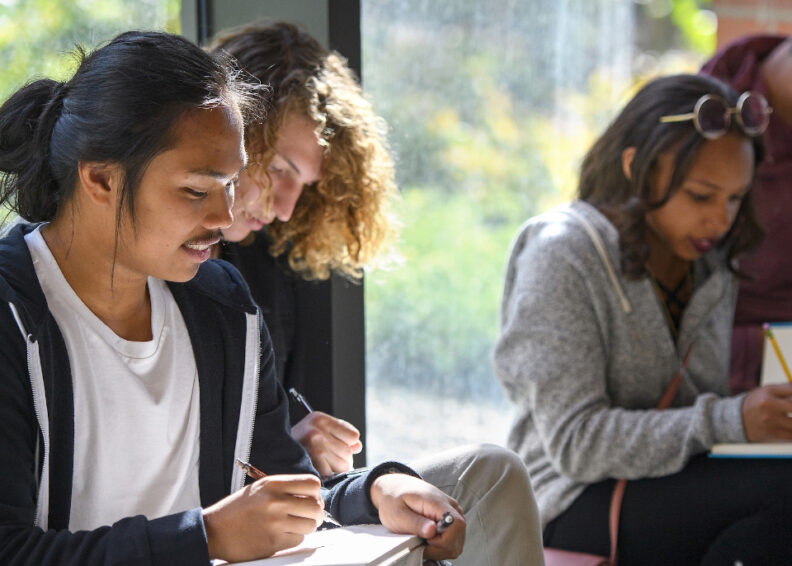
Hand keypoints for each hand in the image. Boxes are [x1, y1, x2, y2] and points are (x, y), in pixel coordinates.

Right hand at [202, 474, 322, 561]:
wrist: (215, 531)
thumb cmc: (238, 509)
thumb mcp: (261, 489)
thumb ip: (286, 489)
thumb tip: (314, 497)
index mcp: (273, 484)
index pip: (312, 483)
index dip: (315, 493)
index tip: (311, 499)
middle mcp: (276, 501)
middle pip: (315, 506)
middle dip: (316, 512)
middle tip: (309, 516)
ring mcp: (275, 523)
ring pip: (310, 525)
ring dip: (306, 526)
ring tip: (294, 525)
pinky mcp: (273, 542)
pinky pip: (298, 540)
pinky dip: (294, 538)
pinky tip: (282, 534)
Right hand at [291, 412, 361, 475]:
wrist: (275, 450)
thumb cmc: (301, 441)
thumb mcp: (320, 429)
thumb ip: (342, 434)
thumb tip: (358, 447)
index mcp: (320, 419)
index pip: (353, 436)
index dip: (348, 442)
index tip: (338, 444)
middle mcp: (316, 431)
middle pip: (348, 452)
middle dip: (342, 458)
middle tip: (328, 457)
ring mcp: (314, 448)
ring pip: (343, 465)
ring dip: (336, 467)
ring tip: (323, 462)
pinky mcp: (312, 464)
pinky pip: (333, 474)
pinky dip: (328, 474)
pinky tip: (318, 468)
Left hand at [370, 473, 464, 560]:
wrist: (394, 487)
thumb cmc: (394, 499)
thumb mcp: (398, 513)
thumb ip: (415, 523)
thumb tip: (432, 531)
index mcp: (437, 502)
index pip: (456, 525)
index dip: (443, 541)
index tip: (426, 542)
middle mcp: (450, 506)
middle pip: (458, 536)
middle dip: (440, 548)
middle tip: (421, 545)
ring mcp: (452, 512)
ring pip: (457, 540)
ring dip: (441, 548)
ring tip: (424, 543)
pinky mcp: (450, 518)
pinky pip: (454, 538)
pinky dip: (442, 545)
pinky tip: (429, 541)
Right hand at [742, 383, 791, 441]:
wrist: (738, 418)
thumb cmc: (759, 402)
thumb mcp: (769, 391)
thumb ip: (787, 388)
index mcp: (769, 392)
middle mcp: (768, 405)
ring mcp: (769, 420)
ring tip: (789, 420)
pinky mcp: (771, 433)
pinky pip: (791, 436)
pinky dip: (791, 432)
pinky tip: (788, 428)